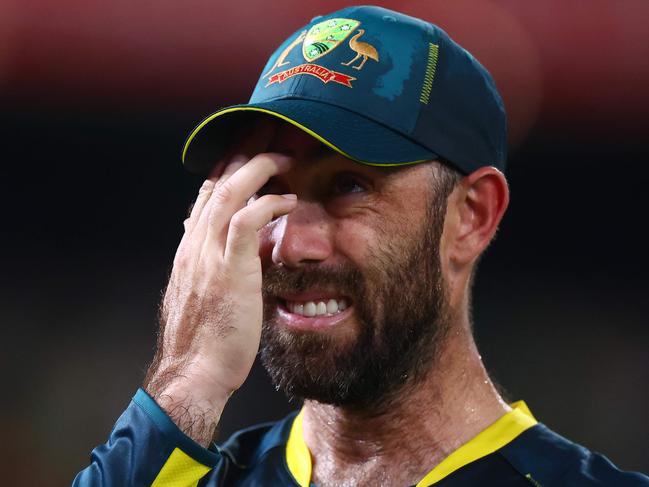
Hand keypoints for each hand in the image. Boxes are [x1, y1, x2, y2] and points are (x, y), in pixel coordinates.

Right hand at [143, 120, 295, 445]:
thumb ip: (210, 264)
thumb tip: (221, 248)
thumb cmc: (204, 338)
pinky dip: (267, 204)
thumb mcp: (203, 293)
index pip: (208, 192)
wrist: (192, 372)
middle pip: (216, 180)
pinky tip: (288, 199)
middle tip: (269, 130)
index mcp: (191, 247)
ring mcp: (208, 254)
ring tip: (285, 156)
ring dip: (258, 168)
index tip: (251, 147)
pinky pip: (246, 222)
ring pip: (228, 192)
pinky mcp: (228, 270)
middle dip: (243, 150)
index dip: (229, 164)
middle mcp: (195, 243)